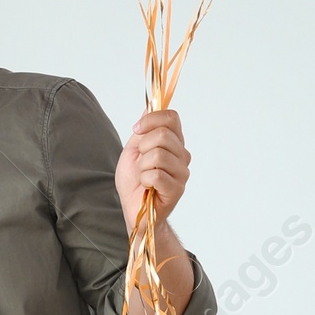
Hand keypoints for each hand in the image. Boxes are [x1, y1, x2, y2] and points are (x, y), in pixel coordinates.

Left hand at [116, 108, 189, 230]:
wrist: (133, 208)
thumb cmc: (134, 181)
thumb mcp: (133, 149)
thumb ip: (143, 129)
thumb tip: (149, 107)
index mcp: (174, 142)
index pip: (172, 117)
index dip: (152, 119)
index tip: (137, 129)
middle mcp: (182, 155)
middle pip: (163, 135)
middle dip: (143, 148)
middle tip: (141, 162)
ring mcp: (182, 173)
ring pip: (158, 155)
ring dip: (142, 167)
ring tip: (144, 176)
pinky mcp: (176, 189)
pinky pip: (156, 175)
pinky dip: (144, 180)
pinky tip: (147, 187)